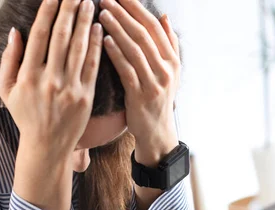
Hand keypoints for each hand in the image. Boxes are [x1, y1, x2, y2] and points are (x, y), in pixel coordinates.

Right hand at [0, 0, 102, 155]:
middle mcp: (49, 80)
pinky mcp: (85, 98)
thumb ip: (8, 60)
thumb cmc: (25, 116)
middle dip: (69, 11)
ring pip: (79, 49)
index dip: (48, 13)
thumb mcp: (7, 90)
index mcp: (28, 76)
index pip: (39, 36)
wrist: (46, 146)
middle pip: (61, 37)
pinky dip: (96, 46)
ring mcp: (69, 89)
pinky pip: (92, 67)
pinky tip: (99, 30)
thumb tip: (15, 32)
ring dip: (85, 23)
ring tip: (90, 3)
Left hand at [99, 0, 180, 166]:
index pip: (154, 27)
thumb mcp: (170, 72)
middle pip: (143, 34)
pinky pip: (127, 70)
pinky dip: (116, 53)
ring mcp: (155, 83)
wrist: (157, 132)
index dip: (137, 8)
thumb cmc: (157, 99)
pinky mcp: (141, 96)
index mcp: (172, 60)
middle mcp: (166, 69)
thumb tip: (164, 16)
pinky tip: (103, 40)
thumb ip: (168, 44)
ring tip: (102, 13)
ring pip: (135, 49)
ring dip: (117, 29)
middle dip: (124, 14)